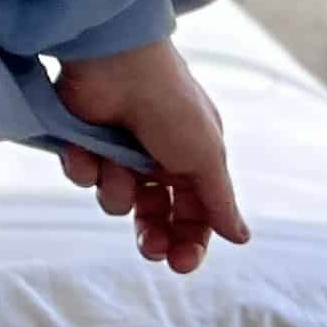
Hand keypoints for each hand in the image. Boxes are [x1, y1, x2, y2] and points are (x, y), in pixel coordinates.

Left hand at [51, 38, 249, 274]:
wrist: (116, 63)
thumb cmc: (169, 103)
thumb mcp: (205, 155)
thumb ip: (219, 200)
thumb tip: (242, 237)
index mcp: (192, 158)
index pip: (195, 214)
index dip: (191, 242)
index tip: (182, 264)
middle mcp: (157, 156)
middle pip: (155, 215)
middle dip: (152, 234)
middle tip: (150, 247)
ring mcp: (119, 149)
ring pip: (116, 200)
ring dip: (116, 187)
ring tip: (116, 165)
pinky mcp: (84, 141)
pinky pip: (84, 176)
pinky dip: (84, 166)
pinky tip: (85, 149)